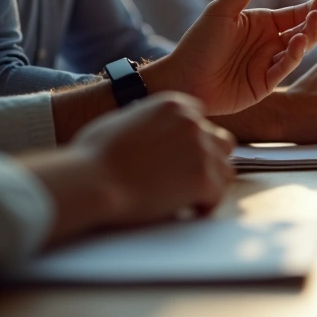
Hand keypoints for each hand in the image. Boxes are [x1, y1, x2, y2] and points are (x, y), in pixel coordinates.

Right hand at [31, 94, 236, 244]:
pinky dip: (206, 205)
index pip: (203, 121)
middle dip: (209, 161)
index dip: (193, 143)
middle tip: (189, 180)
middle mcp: (193, 123)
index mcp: (174, 105)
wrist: (92, 180)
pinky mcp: (204, 179)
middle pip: (221, 143)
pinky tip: (189, 211)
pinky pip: (217, 195)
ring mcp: (201, 150)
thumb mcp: (125, 120)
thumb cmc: (94, 156)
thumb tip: (157, 135)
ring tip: (189, 199)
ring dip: (210, 185)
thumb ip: (151, 123)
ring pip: (225, 170)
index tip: (181, 159)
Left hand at [145, 0, 316, 115]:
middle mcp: (268, 43)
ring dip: (307, 38)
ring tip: (310, 25)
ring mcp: (268, 64)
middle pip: (301, 31)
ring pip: (297, 50)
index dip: (310, 7)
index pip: (293, 13)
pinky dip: (293, 57)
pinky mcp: (266, 84)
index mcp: (260, 23)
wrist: (183, 79)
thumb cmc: (198, 43)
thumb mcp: (223, 10)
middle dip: (313, 22)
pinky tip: (295, 43)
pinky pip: (284, 69)